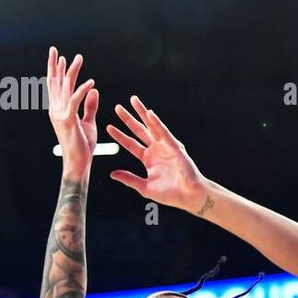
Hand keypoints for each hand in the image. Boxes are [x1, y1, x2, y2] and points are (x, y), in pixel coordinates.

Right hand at [47, 46, 98, 170]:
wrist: (79, 163)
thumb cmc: (83, 145)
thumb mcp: (89, 122)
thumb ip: (90, 106)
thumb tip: (93, 90)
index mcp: (58, 110)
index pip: (56, 87)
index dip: (56, 71)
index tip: (59, 57)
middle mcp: (56, 110)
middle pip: (55, 83)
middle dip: (55, 65)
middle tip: (55, 49)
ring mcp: (61, 115)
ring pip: (65, 88)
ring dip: (71, 71)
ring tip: (78, 58)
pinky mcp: (69, 120)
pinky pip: (76, 101)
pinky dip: (83, 90)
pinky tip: (91, 82)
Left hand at [105, 96, 207, 212]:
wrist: (189, 196)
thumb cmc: (171, 194)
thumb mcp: (145, 187)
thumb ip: (129, 179)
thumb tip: (113, 174)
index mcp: (148, 159)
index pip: (130, 144)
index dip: (120, 136)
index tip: (109, 127)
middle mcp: (156, 150)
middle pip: (139, 131)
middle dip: (128, 119)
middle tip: (118, 107)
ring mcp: (166, 147)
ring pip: (151, 126)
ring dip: (142, 113)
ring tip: (133, 101)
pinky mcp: (175, 147)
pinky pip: (164, 132)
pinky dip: (157, 123)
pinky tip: (149, 114)